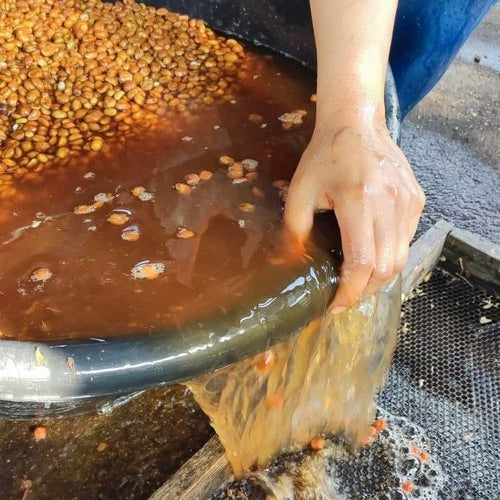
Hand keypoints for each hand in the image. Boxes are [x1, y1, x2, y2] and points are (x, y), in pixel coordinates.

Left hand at [284, 117, 424, 312]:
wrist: (357, 122)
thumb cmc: (324, 156)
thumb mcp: (299, 191)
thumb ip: (294, 230)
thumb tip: (288, 265)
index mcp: (358, 200)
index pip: (362, 262)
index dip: (349, 292)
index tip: (335, 306)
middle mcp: (391, 203)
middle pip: (387, 267)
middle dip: (365, 291)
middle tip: (344, 296)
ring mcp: (409, 202)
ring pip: (401, 258)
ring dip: (379, 277)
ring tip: (357, 280)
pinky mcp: (417, 199)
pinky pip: (407, 241)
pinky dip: (390, 256)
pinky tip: (372, 253)